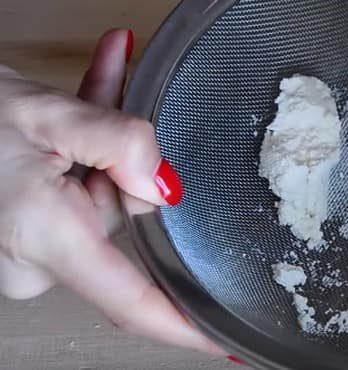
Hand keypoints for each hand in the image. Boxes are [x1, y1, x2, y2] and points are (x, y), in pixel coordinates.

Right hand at [0, 30, 221, 355]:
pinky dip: (80, 158)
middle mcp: (32, 257)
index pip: (131, 300)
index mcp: (45, 235)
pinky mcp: (18, 236)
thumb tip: (164, 186)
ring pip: (93, 203)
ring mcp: (22, 250)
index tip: (224, 342)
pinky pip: (69, 201)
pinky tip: (85, 107)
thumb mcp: (46, 113)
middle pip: (116, 222)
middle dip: (116, 172)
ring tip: (78, 107)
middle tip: (91, 126)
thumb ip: (119, 143)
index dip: (182, 325)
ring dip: (95, 157)